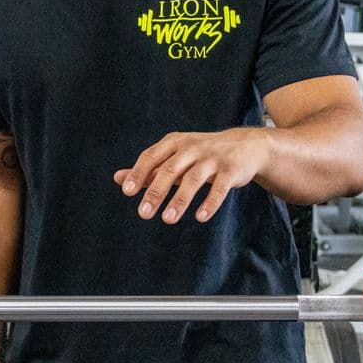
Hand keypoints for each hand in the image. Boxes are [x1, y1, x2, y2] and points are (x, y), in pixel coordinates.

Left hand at [114, 128, 268, 223]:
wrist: (245, 146)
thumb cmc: (201, 154)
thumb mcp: (174, 157)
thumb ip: (149, 169)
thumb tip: (117, 179)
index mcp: (175, 142)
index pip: (151, 156)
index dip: (139, 173)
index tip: (127, 191)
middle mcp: (192, 147)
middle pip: (170, 169)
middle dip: (156, 192)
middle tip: (143, 214)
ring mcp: (213, 158)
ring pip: (194, 179)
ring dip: (180, 200)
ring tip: (168, 219)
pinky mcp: (231, 170)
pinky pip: (219, 188)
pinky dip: (210, 202)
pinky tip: (200, 217)